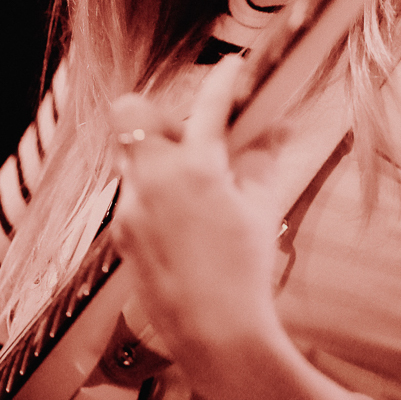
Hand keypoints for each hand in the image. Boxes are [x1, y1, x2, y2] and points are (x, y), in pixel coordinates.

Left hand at [109, 56, 285, 377]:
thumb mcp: (262, 207)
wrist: (216, 333)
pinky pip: (133, 193)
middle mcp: (153, 181)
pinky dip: (156, 191)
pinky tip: (184, 218)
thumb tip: (278, 126)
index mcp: (196, 169)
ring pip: (132, 155)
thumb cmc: (246, 269)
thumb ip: (264, 158)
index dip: (222, 79)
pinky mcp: (122, 234)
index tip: (232, 66)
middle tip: (195, 135)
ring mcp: (131, 208)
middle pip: (132, 112)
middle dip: (162, 113)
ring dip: (160, 154)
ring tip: (195, 182)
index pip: (208, 106)